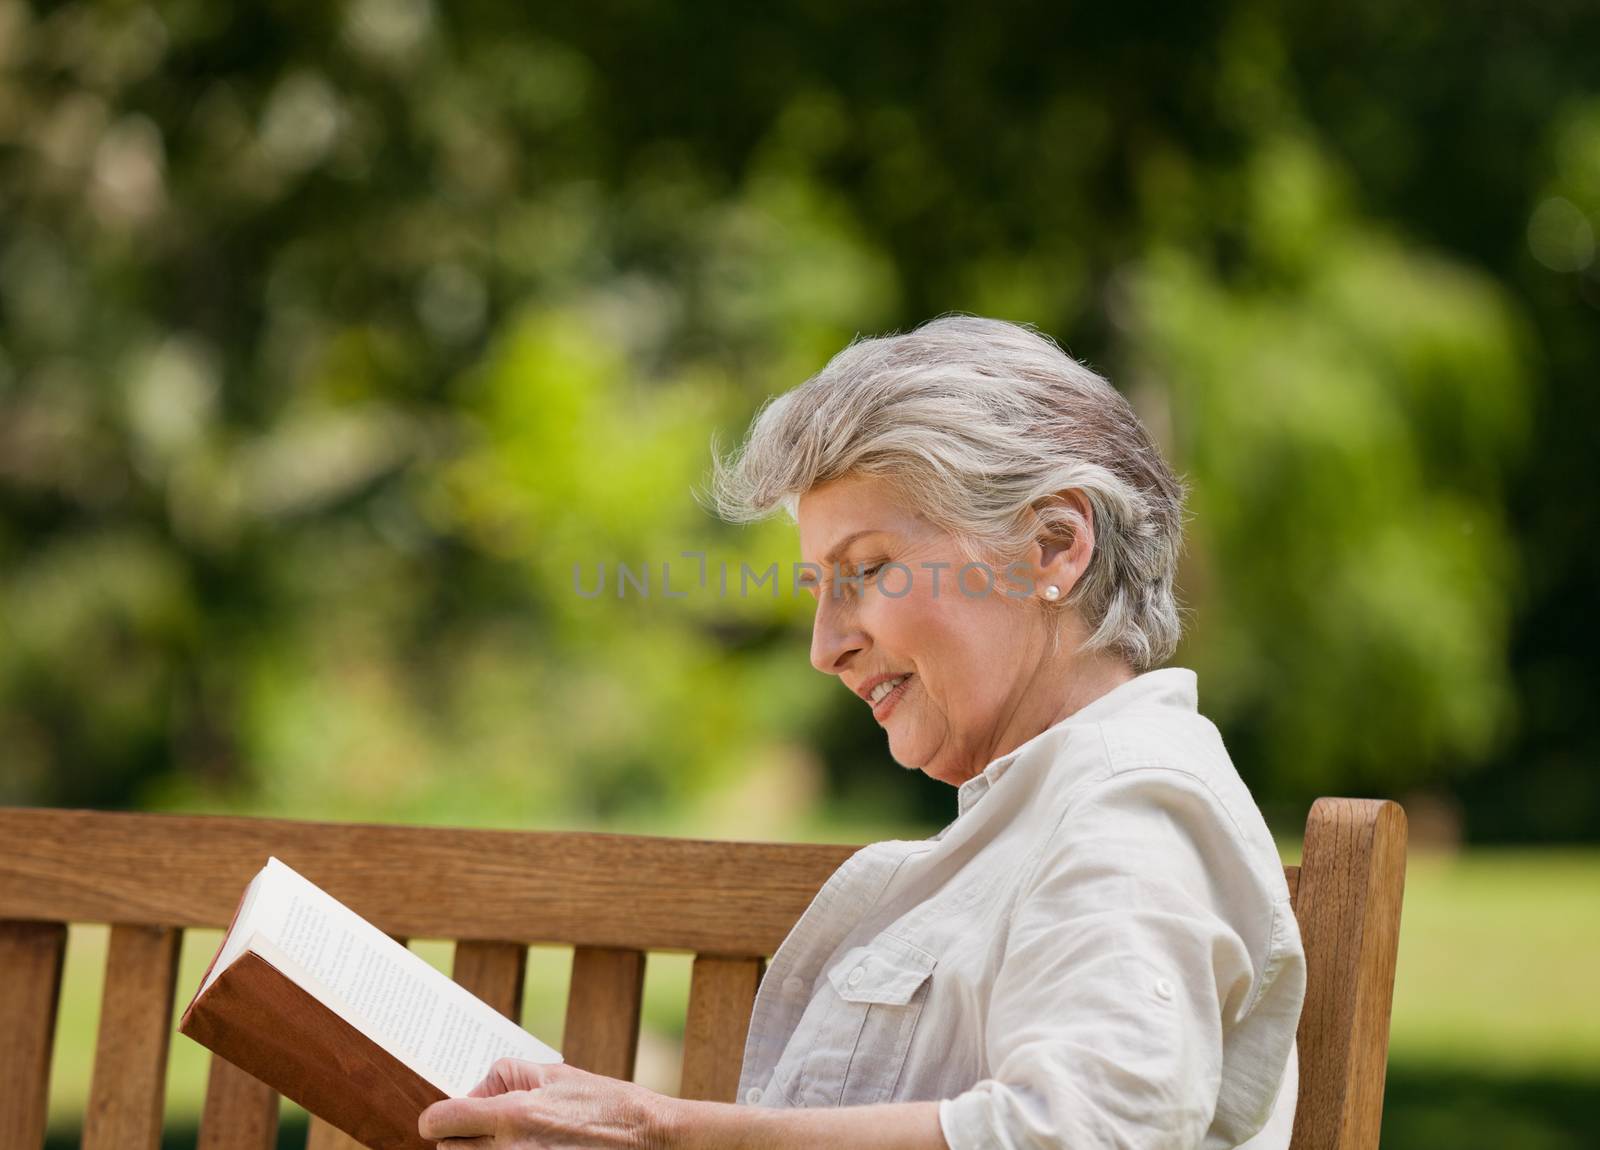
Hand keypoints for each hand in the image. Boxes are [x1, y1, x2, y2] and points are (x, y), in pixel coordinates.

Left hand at [418, 1059, 673, 1148]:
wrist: (648, 1139)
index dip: (438, 1118)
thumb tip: (470, 1097)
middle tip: (483, 1130)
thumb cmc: (602, 1103)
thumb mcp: (553, 1074)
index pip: (439, 1122)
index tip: (446, 1118)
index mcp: (512, 1115)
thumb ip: (502, 1078)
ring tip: (508, 1143)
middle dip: (460, 1138)